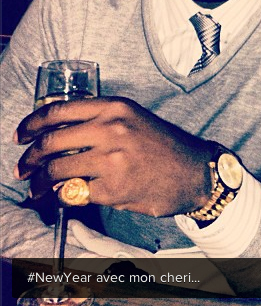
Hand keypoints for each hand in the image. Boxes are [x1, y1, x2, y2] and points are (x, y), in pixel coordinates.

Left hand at [14, 97, 214, 216]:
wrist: (193, 171)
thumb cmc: (163, 146)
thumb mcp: (134, 119)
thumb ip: (101, 119)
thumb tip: (58, 131)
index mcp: (115, 107)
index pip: (58, 111)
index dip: (32, 124)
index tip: (21, 135)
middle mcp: (112, 129)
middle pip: (51, 141)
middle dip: (29, 158)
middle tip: (23, 168)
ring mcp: (111, 159)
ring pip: (56, 169)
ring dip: (39, 182)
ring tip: (35, 188)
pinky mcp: (112, 189)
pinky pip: (72, 192)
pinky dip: (60, 197)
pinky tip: (58, 197)